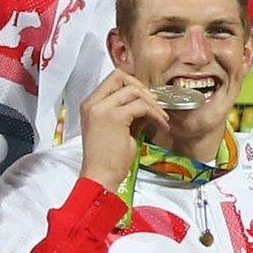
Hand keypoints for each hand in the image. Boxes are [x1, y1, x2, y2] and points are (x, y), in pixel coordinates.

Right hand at [78, 69, 170, 190]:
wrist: (100, 177)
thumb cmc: (108, 159)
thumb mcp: (120, 129)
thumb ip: (131, 113)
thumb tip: (150, 102)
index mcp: (90, 105)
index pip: (113, 79)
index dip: (133, 84)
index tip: (146, 98)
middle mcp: (92, 103)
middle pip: (121, 76)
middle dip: (143, 88)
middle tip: (156, 105)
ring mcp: (102, 109)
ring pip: (134, 90)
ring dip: (153, 104)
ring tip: (162, 119)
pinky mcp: (114, 117)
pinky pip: (142, 106)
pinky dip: (155, 114)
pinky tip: (161, 125)